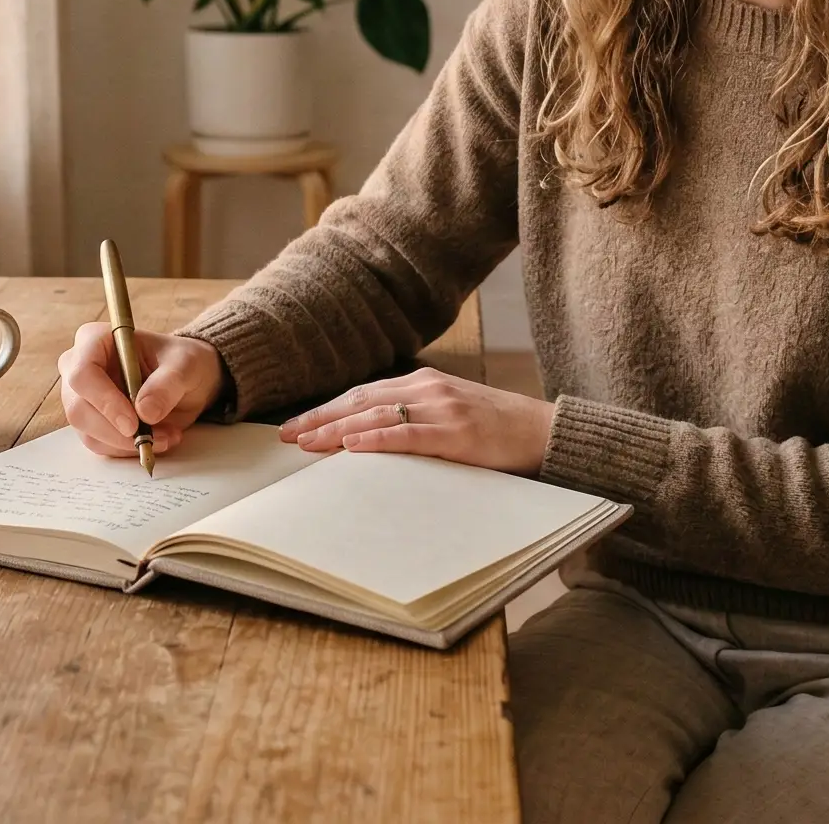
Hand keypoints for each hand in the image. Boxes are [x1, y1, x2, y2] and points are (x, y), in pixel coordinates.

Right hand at [58, 325, 227, 458]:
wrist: (184, 380)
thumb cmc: (180, 362)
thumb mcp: (184, 366)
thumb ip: (167, 384)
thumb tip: (145, 412)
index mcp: (95, 340)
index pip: (83, 374)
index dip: (104, 401)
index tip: (132, 423)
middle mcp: (78, 368)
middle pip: (79, 409)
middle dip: (118, 431)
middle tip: (154, 438)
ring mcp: (82, 397)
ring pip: (88, 432)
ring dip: (128, 443)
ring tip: (166, 436)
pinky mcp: (90, 422)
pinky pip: (100, 445)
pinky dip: (129, 449)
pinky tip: (157, 439)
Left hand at [278, 369, 555, 475]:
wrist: (543, 433)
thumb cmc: (497, 430)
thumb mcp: (451, 414)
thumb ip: (416, 418)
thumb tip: (372, 438)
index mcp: (423, 383)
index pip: (363, 394)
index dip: (327, 409)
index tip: (297, 426)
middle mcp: (427, 388)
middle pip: (360, 401)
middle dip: (320, 419)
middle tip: (285, 437)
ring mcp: (441, 408)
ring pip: (375, 415)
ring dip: (336, 430)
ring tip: (305, 444)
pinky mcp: (456, 432)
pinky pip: (407, 434)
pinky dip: (375, 438)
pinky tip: (352, 446)